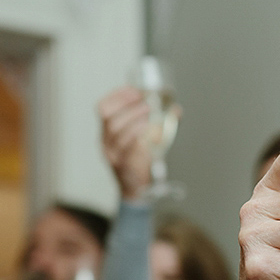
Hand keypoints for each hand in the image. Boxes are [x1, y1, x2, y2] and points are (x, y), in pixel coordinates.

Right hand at [99, 86, 169, 201]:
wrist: (135, 189)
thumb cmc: (138, 161)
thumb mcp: (143, 138)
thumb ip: (156, 122)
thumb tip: (176, 109)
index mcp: (107, 132)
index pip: (103, 108)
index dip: (118, 97)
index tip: (134, 90)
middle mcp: (106, 142)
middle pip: (110, 120)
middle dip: (129, 107)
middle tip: (147, 103)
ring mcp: (112, 155)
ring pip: (117, 134)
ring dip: (135, 120)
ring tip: (150, 116)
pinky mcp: (123, 165)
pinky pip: (127, 150)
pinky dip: (138, 138)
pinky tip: (148, 133)